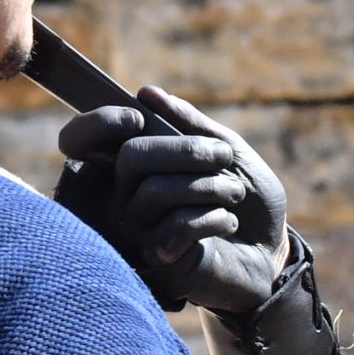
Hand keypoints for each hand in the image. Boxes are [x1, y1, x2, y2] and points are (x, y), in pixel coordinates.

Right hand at [54, 87, 290, 314]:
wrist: (270, 253)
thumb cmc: (247, 200)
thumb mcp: (228, 153)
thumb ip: (191, 125)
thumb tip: (147, 93)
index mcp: (135, 166)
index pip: (83, 140)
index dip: (99, 122)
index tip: (138, 117)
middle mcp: (124, 196)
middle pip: (130, 157)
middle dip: (184, 150)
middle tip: (224, 155)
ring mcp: (137, 230)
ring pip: (155, 191)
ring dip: (209, 186)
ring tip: (236, 193)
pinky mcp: (156, 261)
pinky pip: (174, 226)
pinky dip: (211, 217)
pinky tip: (228, 222)